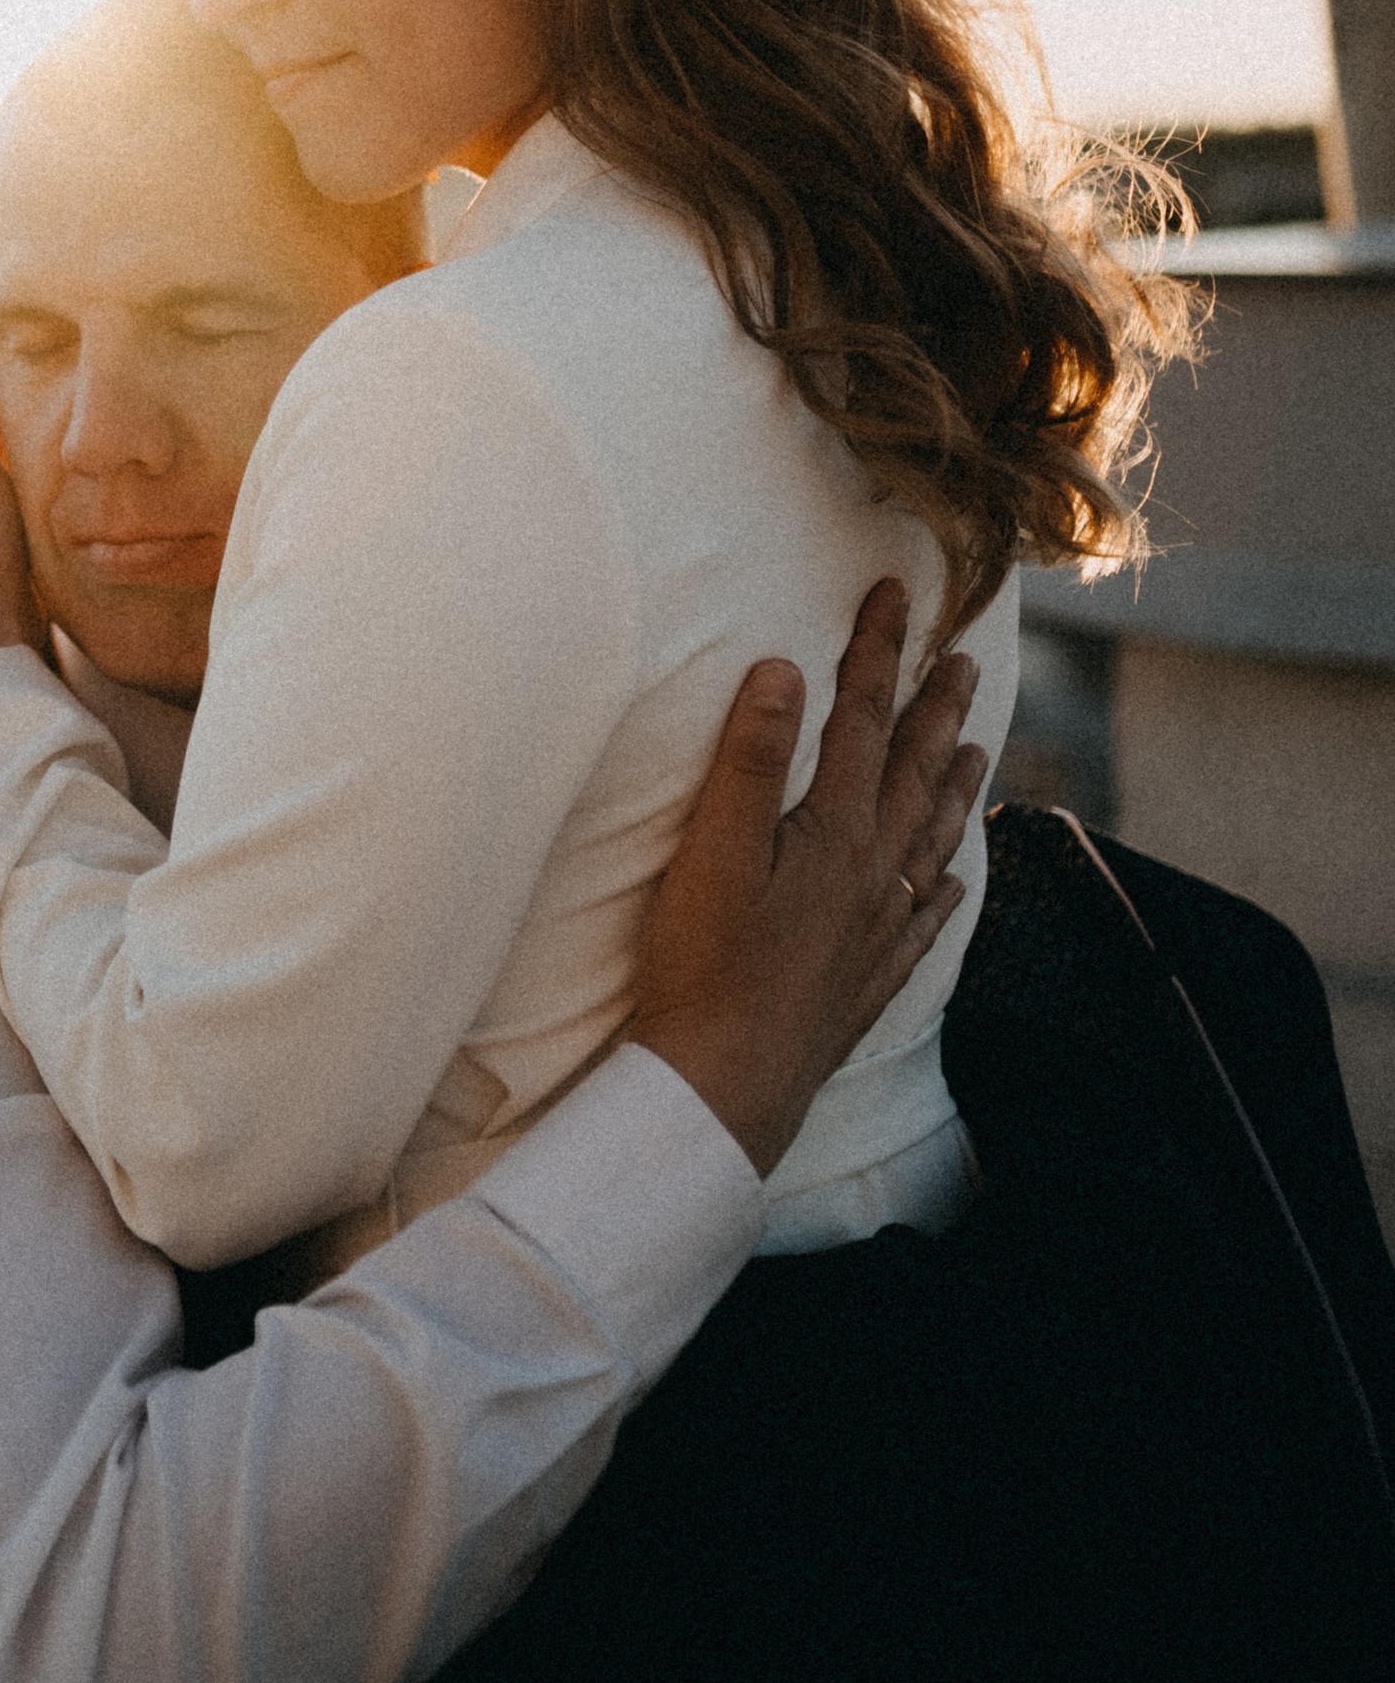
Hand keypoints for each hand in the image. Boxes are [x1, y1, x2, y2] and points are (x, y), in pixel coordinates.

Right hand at [624, 579, 984, 1180]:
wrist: (725, 1087)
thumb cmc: (705, 968)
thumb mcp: (715, 851)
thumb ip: (751, 759)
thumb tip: (783, 669)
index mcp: (837, 834)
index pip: (862, 721)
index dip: (877, 652)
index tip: (893, 595)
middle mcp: (872, 876)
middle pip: (914, 773)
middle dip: (935, 708)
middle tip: (962, 657)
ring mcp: (876, 930)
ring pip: (931, 840)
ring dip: (955, 787)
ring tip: (977, 747)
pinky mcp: (866, 980)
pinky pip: (923, 920)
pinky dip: (943, 889)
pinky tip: (952, 879)